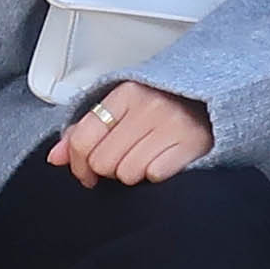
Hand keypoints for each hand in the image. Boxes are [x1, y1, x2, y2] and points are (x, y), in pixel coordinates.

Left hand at [46, 81, 210, 185]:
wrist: (214, 104)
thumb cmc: (164, 107)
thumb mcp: (123, 109)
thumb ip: (85, 131)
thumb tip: (55, 157)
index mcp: (126, 93)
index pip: (83, 139)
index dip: (78, 165)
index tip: (85, 173)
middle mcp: (148, 106)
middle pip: (102, 162)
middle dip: (109, 169)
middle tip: (124, 160)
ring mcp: (171, 124)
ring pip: (126, 173)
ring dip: (133, 173)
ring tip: (146, 158)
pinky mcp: (192, 144)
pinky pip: (155, 176)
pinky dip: (157, 174)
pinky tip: (164, 161)